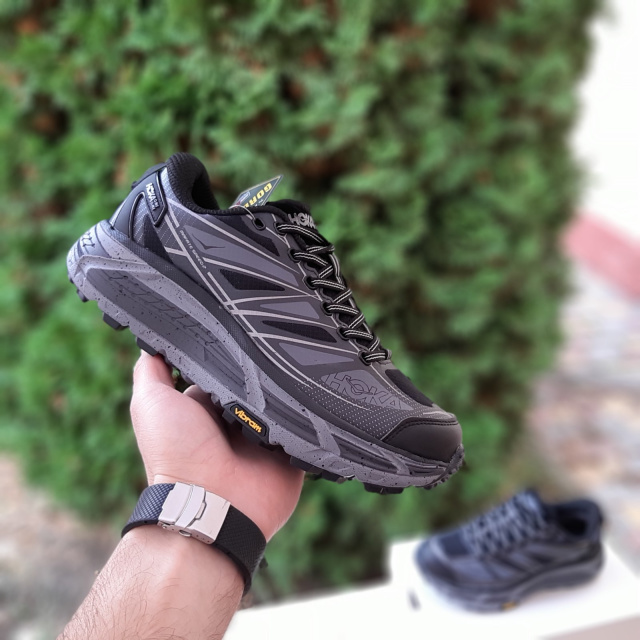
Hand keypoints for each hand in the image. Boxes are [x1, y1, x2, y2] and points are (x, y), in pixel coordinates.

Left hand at [130, 351, 303, 539]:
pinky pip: (309, 426)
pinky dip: (312, 413)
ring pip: (286, 398)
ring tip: (303, 361)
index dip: (233, 349)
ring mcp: (267, 436)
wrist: (213, 504)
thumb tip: (153, 339)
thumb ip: (152, 371)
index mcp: (208, 407)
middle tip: (281, 340)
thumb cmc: (177, 453)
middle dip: (267, 366)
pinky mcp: (292, 451)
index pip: (226, 367)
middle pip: (259, 382)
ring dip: (291, 387)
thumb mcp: (151, 403)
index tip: (246, 322)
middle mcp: (238, 419)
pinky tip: (319, 391)